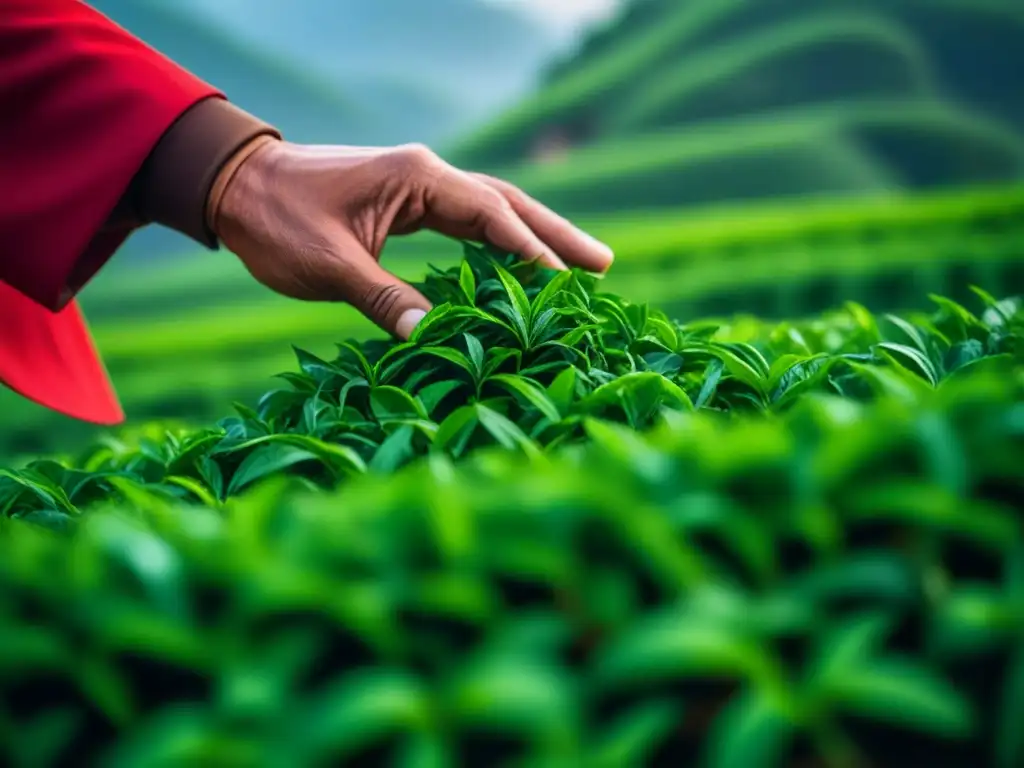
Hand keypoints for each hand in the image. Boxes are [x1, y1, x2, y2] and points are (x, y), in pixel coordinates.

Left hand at [207, 138, 614, 338]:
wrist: (236, 186)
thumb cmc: (277, 221)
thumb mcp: (330, 266)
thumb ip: (385, 299)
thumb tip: (434, 338)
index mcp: (416, 178)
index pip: (490, 214)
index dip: (530, 250)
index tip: (566, 282)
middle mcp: (427, 175)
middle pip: (507, 204)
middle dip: (555, 234)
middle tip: (604, 266)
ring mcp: (418, 187)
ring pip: (491, 211)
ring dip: (534, 237)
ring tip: (581, 266)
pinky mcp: (407, 203)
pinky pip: (466, 224)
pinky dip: (497, 244)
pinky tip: (516, 266)